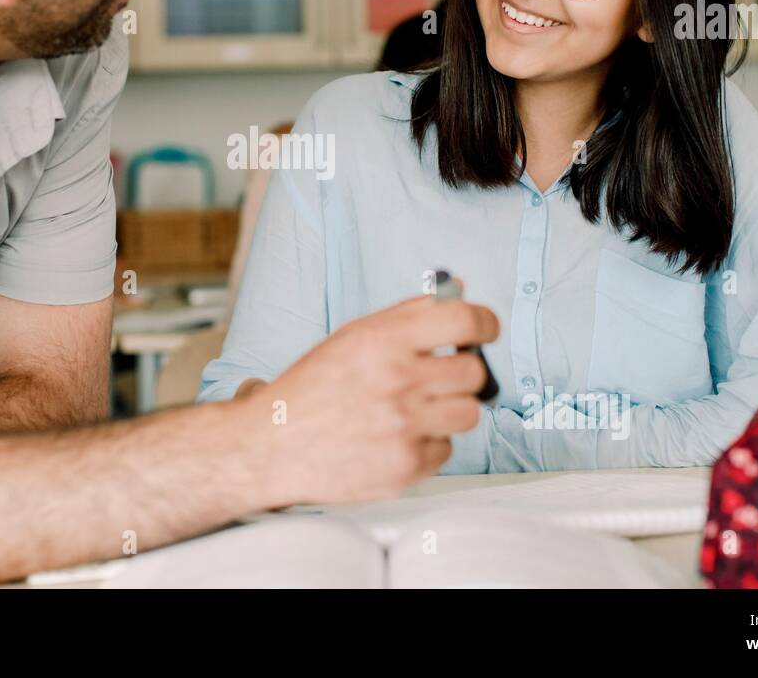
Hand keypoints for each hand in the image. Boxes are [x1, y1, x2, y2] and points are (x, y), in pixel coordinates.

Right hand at [245, 293, 497, 506]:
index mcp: (383, 340)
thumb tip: (460, 291)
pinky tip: (395, 438)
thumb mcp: (353, 337)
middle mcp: (397, 380)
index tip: (484, 331)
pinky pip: (446, 449)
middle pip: (474, 371)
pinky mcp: (406, 466)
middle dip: (460, 373)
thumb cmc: (313, 389)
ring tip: (415, 411)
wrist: (272, 445)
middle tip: (437, 378)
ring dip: (448, 410)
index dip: (485, 323)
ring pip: (468, 413)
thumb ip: (408, 314)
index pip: (465, 320)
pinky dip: (427, 444)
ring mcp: (404, 427)